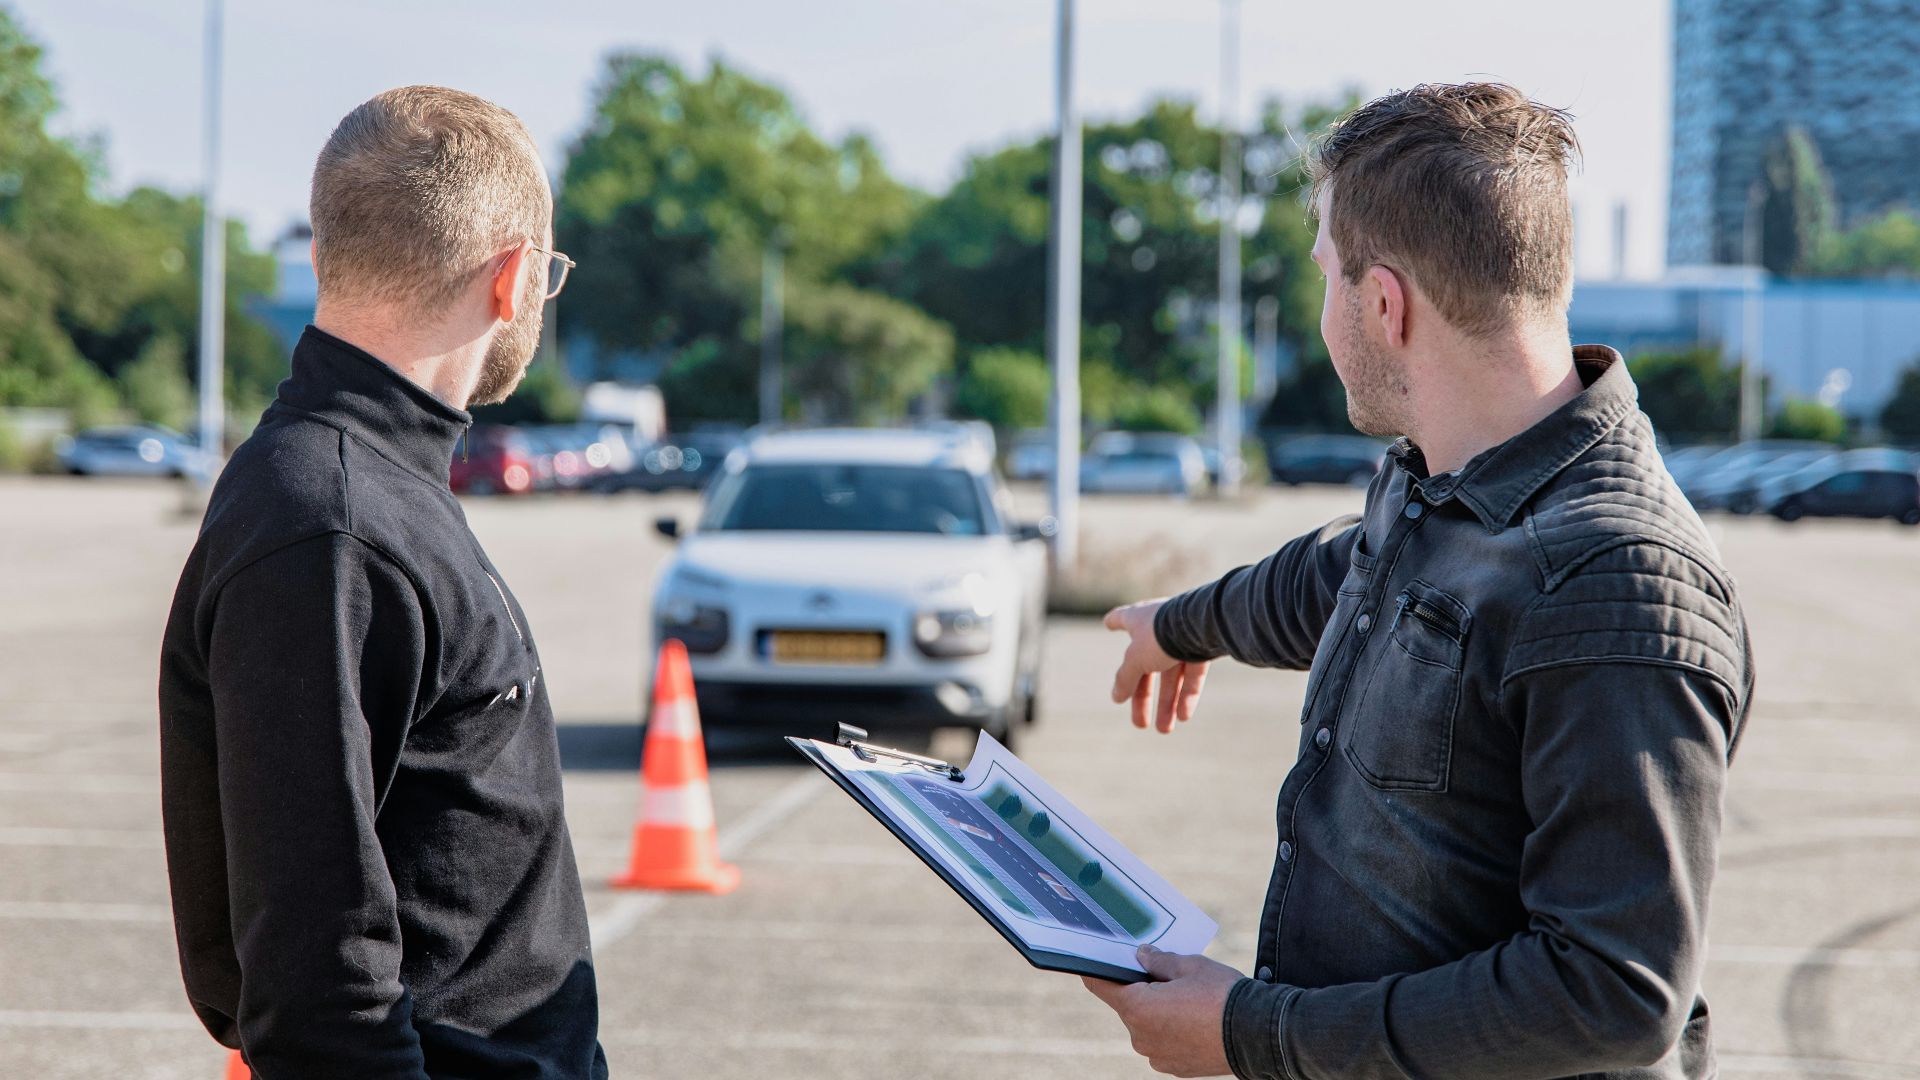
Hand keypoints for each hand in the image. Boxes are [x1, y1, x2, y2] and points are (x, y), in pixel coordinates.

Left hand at [1082, 945, 1241, 1076]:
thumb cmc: (1222, 995)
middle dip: (1142, 989)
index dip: (1098, 970)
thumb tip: (1142, 955)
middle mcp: (1140, 1037)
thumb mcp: (1190, 965)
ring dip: (1158, 1012)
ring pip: (1147, 1025)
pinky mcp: (1174, 1068)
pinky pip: (1163, 1043)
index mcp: (1137, 1008)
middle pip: (1129, 1005)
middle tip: (1168, 976)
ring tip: (1189, 1000)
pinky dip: (1172, 1031)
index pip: (1101, 985)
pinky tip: (1195, 1020)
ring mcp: (1157, 1056)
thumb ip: (1158, 960)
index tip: (1096, 960)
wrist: (1258, 1034)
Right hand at [1105, 599, 1209, 731]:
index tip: (1108, 624)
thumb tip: (1116, 696)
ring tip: (1164, 730)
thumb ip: (1126, 678)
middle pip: (1146, 667)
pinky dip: (1187, 696)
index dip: (1114, 622)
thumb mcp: (1135, 660)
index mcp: (1138, 620)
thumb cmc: (1161, 635)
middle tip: (1139, 724)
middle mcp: (1160, 628)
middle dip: (1143, 698)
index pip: (1122, 619)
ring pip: (1172, 676)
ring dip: (1167, 704)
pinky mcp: (1203, 649)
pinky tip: (1183, 716)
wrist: (1203, 625)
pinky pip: (1192, 676)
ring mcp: (1183, 638)